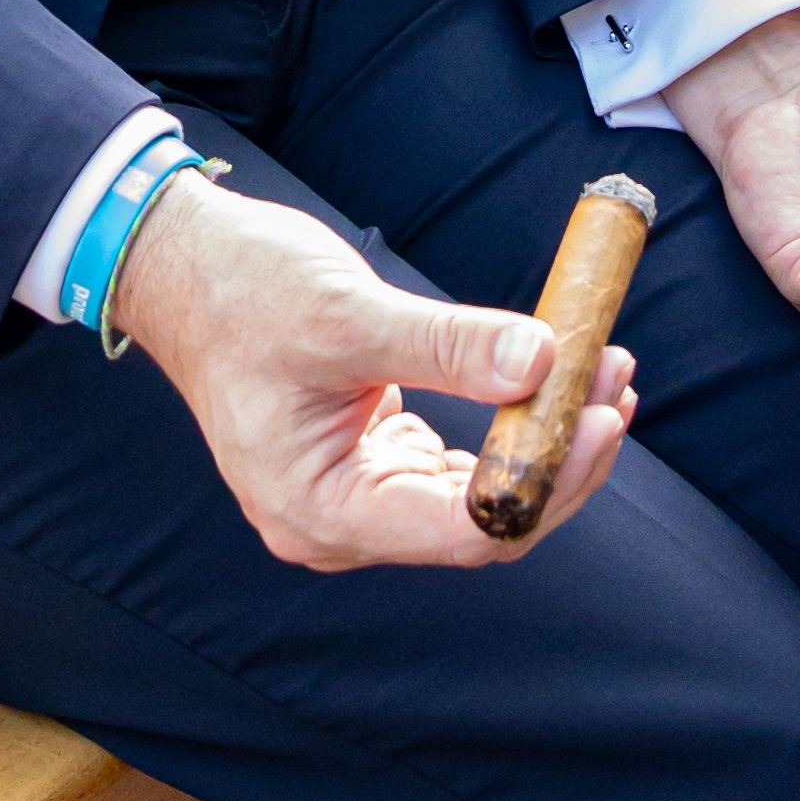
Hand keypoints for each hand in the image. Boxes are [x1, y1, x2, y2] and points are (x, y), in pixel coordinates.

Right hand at [112, 171, 634, 570]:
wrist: (184, 271)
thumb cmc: (242, 292)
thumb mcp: (349, 314)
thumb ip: (449, 345)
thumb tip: (543, 360)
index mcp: (320, 509)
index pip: (464, 529)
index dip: (546, 479)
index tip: (600, 415)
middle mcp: (341, 523)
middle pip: (485, 523)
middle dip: (559, 457)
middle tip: (614, 384)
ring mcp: (360, 498)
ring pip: (482, 496)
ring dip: (545, 439)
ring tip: (603, 370)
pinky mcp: (377, 466)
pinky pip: (464, 466)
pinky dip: (512, 426)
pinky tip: (556, 381)